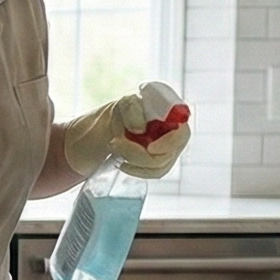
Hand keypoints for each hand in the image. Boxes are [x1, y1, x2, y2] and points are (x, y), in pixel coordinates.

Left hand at [59, 81, 190, 180]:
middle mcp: (172, 132)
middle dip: (141, 154)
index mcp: (169, 113)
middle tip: (116, 144)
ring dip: (135, 161)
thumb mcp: (121, 106)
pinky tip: (122, 163)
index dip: (170, 143)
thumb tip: (140, 129)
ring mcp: (167, 149)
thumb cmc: (113, 117)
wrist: (97, 138)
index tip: (151, 148)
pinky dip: (137, 170)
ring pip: (160, 166)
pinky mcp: (157, 163)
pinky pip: (154, 173)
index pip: (182, 131)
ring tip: (115, 147)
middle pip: (170, 153)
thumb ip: (132, 109)